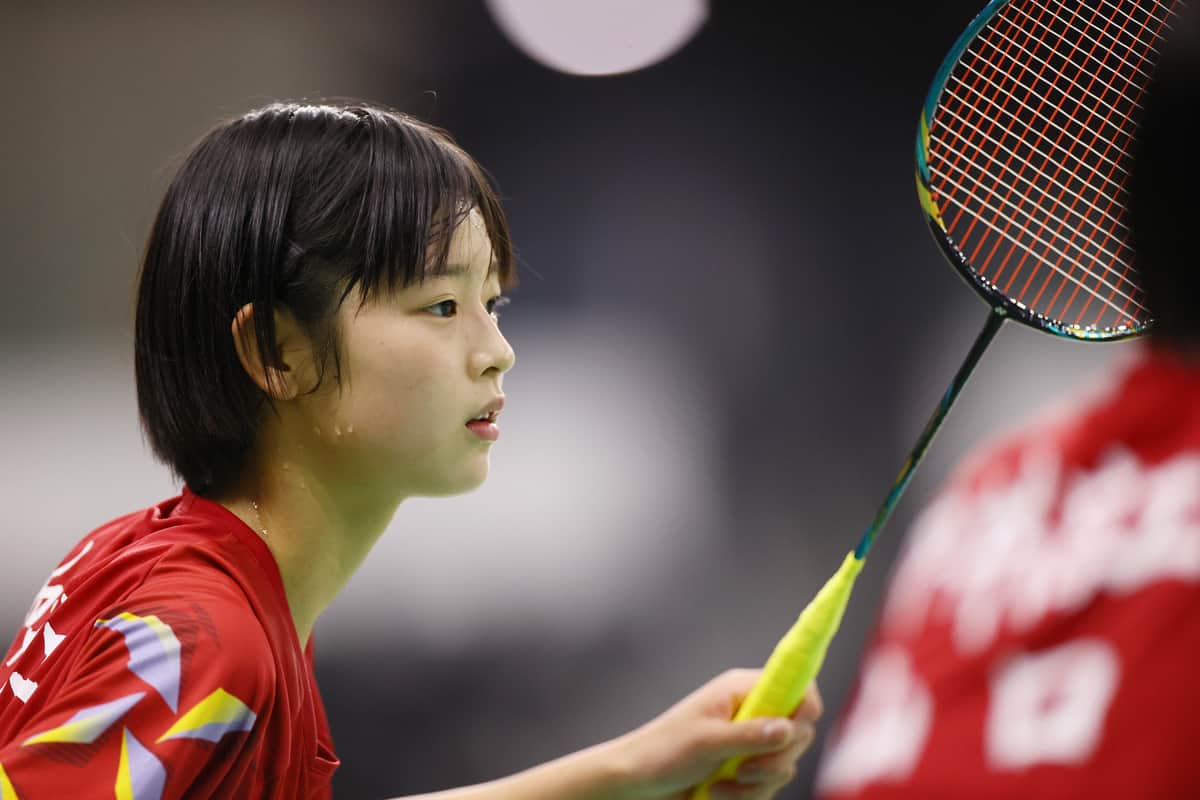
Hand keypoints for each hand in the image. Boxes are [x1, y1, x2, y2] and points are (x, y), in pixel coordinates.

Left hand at [606, 669, 822, 799]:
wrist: (638, 782)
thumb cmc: (663, 752)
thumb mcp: (707, 742)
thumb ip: (750, 735)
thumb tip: (789, 728)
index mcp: (742, 690)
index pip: (797, 686)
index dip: (805, 707)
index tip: (791, 733)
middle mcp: (751, 712)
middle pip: (798, 732)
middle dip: (776, 759)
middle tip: (745, 769)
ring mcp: (749, 742)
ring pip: (785, 765)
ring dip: (756, 783)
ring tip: (721, 784)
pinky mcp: (746, 769)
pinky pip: (768, 786)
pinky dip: (747, 796)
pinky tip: (717, 793)